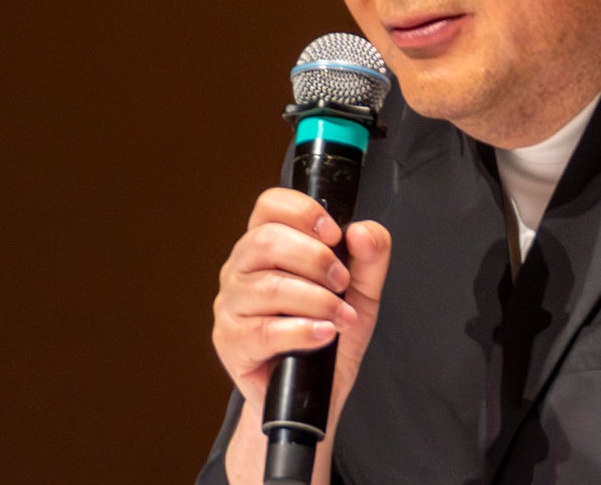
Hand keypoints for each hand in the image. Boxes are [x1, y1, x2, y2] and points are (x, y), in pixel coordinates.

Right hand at [212, 187, 391, 483]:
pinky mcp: (230, 341)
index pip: (270, 205)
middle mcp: (241, 269)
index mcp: (267, 245)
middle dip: (314, 258)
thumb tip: (361, 231)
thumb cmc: (329, 335)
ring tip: (341, 316)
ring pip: (268, 287)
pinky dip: (301, 330)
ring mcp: (231, 305)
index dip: (302, 211)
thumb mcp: (361, 293)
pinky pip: (262, 330)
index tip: (334, 233)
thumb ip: (370, 257)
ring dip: (315, 299)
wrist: (313, 395)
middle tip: (342, 282)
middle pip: (265, 240)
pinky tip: (323, 335)